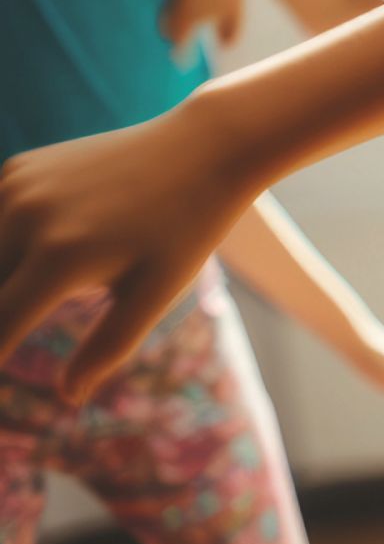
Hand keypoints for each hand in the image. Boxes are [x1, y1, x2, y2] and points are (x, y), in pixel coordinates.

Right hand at [0, 114, 254, 398]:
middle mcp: (26, 218)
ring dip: (2, 279)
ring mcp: (16, 187)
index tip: (2, 370)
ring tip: (36, 294)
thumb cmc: (186, 228)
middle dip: (1, 316)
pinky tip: (36, 250)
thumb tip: (68, 396)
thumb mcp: (156, 292)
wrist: (203, 147)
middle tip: (38, 313)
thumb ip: (108, 346)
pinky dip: (4, 242)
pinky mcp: (17, 169)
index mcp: (61, 258)